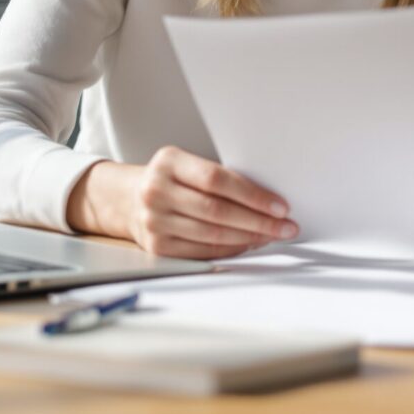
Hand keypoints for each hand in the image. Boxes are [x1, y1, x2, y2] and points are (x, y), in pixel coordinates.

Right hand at [70, 147, 297, 258]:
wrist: (128, 200)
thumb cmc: (170, 180)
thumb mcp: (186, 165)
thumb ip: (218, 177)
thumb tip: (268, 199)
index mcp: (168, 162)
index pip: (217, 179)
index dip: (253, 194)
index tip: (280, 205)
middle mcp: (156, 191)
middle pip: (217, 210)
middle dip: (259, 221)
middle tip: (285, 226)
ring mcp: (154, 221)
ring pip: (213, 234)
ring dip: (250, 237)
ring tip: (273, 235)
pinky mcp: (158, 247)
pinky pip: (203, 251)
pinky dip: (231, 249)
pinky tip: (249, 244)